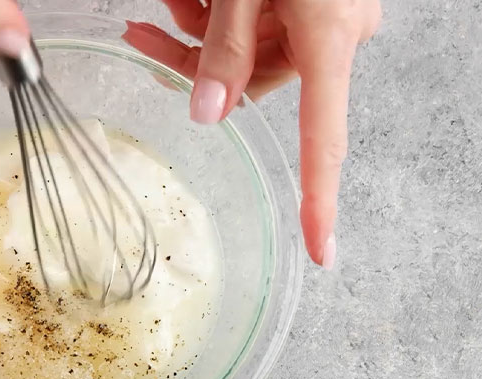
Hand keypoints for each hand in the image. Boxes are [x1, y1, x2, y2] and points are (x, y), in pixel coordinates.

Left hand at [123, 0, 380, 268]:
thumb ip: (223, 48)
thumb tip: (205, 114)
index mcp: (329, 39)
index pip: (323, 140)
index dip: (320, 200)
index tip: (323, 251)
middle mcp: (336, 38)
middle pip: (254, 85)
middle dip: (195, 65)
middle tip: (145, 34)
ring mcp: (326, 23)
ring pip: (248, 57)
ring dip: (201, 33)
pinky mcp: (316, 7)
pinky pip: (260, 31)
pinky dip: (220, 17)